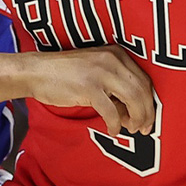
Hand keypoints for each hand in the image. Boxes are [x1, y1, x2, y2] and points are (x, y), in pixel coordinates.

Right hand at [22, 45, 155, 136]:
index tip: (148, 116)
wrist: (36, 72)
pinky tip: (112, 131)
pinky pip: (112, 111)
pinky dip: (116, 125)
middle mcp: (112, 59)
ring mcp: (101, 73)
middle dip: (147, 113)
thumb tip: (133, 112)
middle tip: (144, 129)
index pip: (144, 79)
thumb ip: (115, 87)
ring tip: (131, 130)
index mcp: (116, 53)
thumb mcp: (95, 73)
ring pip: (133, 99)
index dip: (149, 101)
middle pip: (142, 89)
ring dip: (136, 119)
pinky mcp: (89, 87)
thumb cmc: (65, 75)